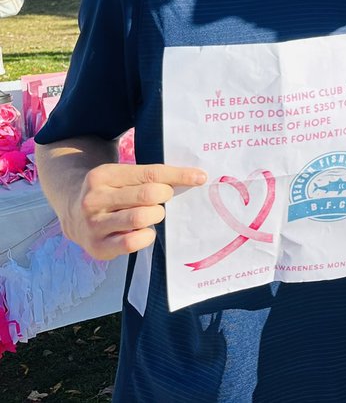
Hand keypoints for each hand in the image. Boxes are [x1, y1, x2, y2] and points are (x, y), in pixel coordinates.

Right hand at [64, 162, 206, 260]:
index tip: (199, 177)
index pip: (150, 173)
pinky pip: (131, 243)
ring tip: (153, 213)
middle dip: (165, 195)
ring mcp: (93, 224)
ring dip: (156, 215)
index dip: (179, 175)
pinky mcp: (97, 247)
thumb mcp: (121, 176)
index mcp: (103, 175)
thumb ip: (149, 176)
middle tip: (164, 197)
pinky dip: (147, 236)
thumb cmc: (111, 192)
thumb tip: (195, 177)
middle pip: (147, 195)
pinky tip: (146, 231)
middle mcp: (94, 199)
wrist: (72, 213)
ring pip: (140, 218)